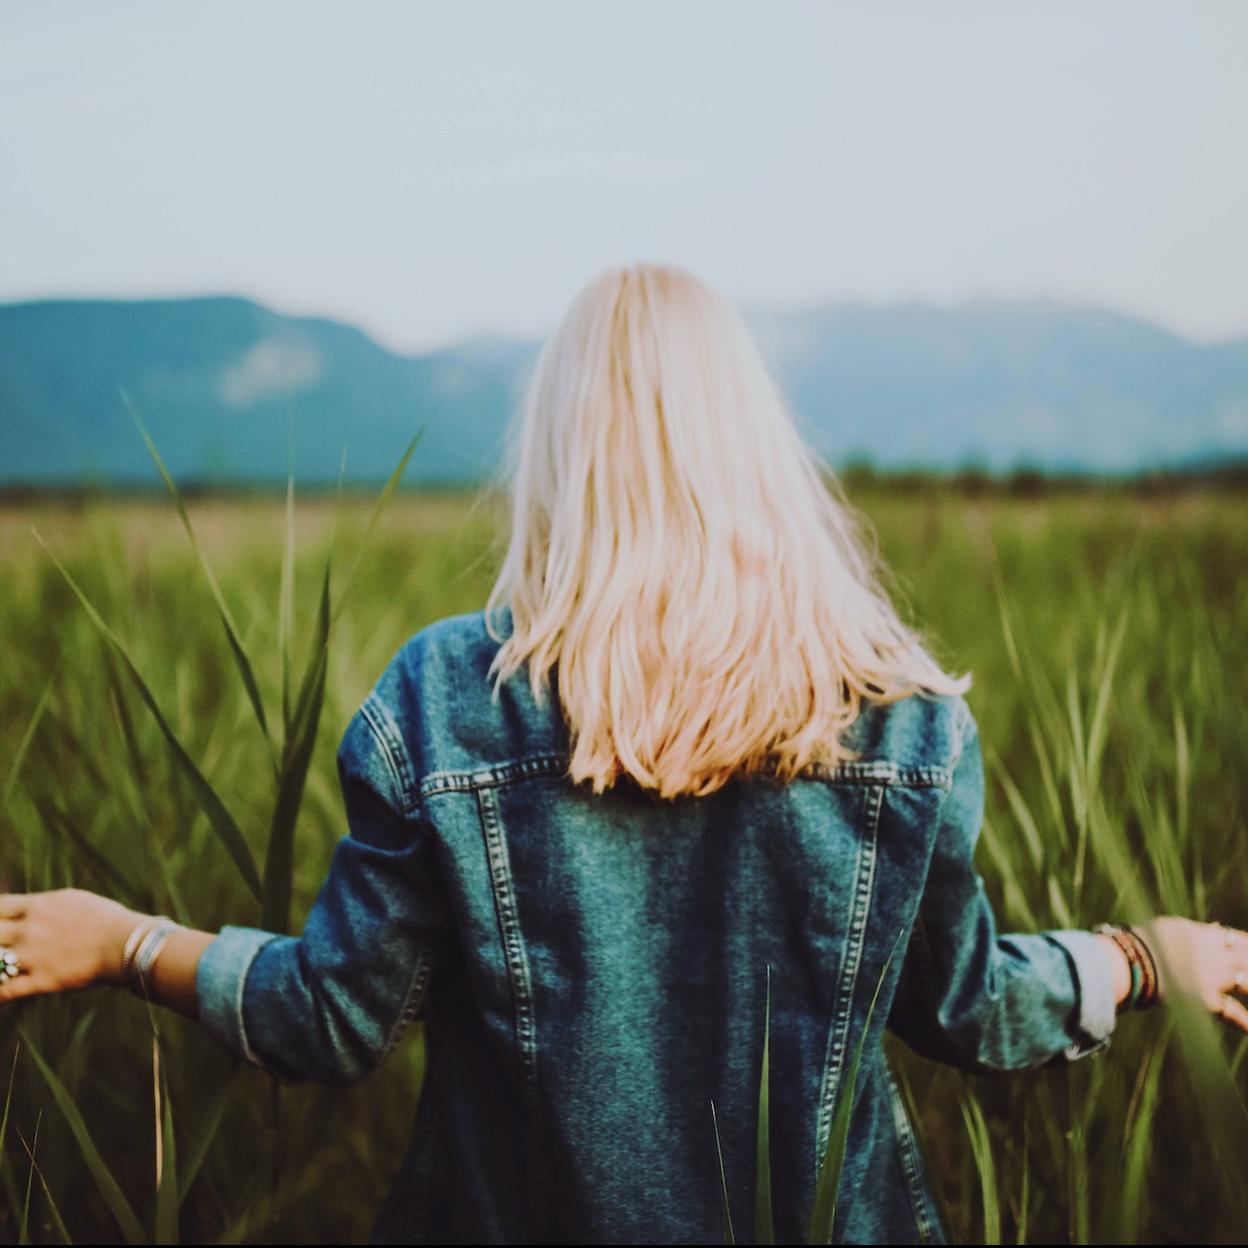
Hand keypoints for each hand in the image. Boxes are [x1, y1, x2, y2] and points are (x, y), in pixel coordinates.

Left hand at [0, 889, 144, 1002]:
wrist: (125, 943)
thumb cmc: (106, 918)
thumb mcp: (73, 899)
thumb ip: (46, 904)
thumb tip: (31, 907)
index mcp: (38, 906)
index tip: (1, 921)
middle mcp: (29, 929)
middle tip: (3, 943)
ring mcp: (32, 956)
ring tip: (1, 965)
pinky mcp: (41, 980)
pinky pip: (6, 991)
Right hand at [1136, 916, 1247, 1032]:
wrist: (1134, 960)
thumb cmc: (1147, 939)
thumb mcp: (1173, 926)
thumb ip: (1199, 930)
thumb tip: (1217, 927)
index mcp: (1209, 935)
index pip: (1239, 939)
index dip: (1247, 945)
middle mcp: (1218, 956)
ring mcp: (1216, 979)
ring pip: (1247, 984)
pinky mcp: (1208, 1000)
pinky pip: (1231, 1012)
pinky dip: (1243, 1022)